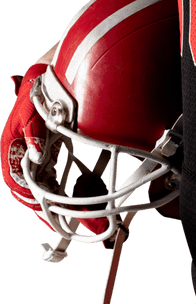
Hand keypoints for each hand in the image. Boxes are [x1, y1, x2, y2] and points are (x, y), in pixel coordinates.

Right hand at [1, 65, 106, 234]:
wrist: (46, 79)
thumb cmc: (36, 95)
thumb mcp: (32, 112)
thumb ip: (33, 133)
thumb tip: (36, 154)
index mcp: (12, 149)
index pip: (16, 181)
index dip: (29, 198)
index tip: (46, 210)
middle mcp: (22, 157)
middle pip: (31, 190)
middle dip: (47, 208)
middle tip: (64, 224)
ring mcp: (34, 157)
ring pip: (42, 186)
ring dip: (55, 201)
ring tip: (75, 216)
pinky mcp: (46, 154)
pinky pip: (51, 177)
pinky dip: (60, 188)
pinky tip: (73, 196)